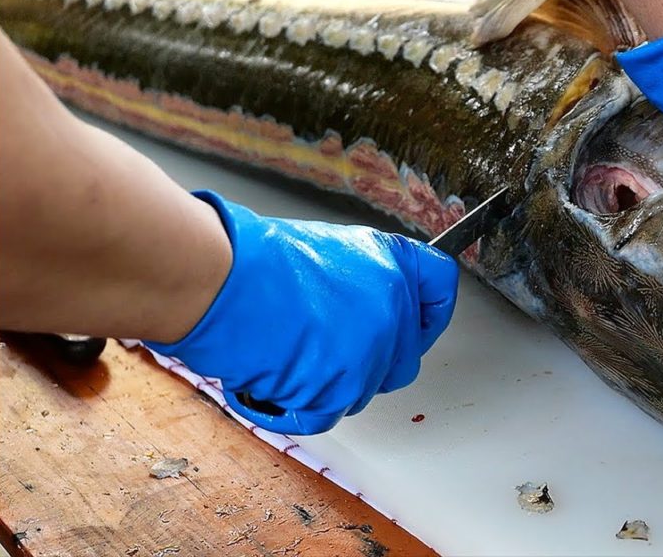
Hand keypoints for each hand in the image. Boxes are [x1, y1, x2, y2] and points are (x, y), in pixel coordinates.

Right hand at [145, 191, 458, 434]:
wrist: (222, 281)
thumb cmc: (256, 261)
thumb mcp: (327, 250)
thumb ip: (363, 281)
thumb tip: (368, 309)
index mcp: (393, 264)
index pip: (440, 289)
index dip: (429, 310)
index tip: (417, 319)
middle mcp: (393, 309)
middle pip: (405, 357)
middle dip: (371, 360)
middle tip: (326, 347)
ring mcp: (371, 352)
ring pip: (365, 389)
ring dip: (332, 382)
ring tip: (288, 353)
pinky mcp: (341, 388)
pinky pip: (328, 411)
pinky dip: (298, 404)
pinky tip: (272, 378)